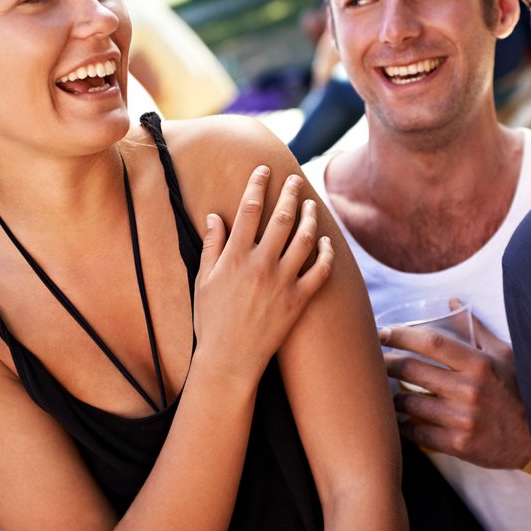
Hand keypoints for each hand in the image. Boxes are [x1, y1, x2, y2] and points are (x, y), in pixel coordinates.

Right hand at [193, 166, 333, 380]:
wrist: (228, 360)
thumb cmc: (210, 321)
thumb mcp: (203, 280)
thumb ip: (212, 246)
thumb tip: (214, 216)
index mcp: (234, 257)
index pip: (249, 209)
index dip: (258, 184)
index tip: (264, 170)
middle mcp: (260, 265)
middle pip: (281, 218)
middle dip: (289, 193)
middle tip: (295, 179)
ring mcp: (282, 283)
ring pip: (304, 239)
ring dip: (310, 217)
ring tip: (312, 204)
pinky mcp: (298, 301)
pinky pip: (320, 271)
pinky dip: (327, 253)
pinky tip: (327, 241)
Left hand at [380, 306, 530, 469]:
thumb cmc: (518, 391)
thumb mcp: (504, 355)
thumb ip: (475, 330)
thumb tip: (452, 303)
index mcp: (478, 364)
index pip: (430, 341)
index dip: (400, 334)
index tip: (382, 333)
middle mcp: (469, 389)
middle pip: (411, 369)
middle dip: (385, 363)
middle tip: (374, 360)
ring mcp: (462, 419)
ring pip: (408, 402)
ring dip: (391, 395)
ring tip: (384, 390)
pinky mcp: (458, 445)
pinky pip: (416, 433)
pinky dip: (402, 426)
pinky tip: (398, 420)